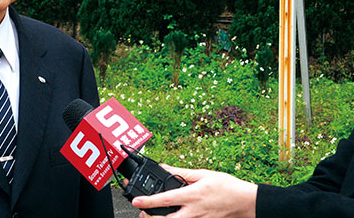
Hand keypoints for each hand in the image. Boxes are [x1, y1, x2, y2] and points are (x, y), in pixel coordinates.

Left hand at [131, 165, 257, 217]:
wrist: (246, 202)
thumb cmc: (227, 186)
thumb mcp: (203, 174)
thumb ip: (181, 172)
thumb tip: (165, 167)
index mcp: (192, 195)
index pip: (164, 199)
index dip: (148, 201)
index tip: (136, 201)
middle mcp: (193, 211)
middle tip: (141, 212)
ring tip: (152, 215)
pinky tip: (172, 215)